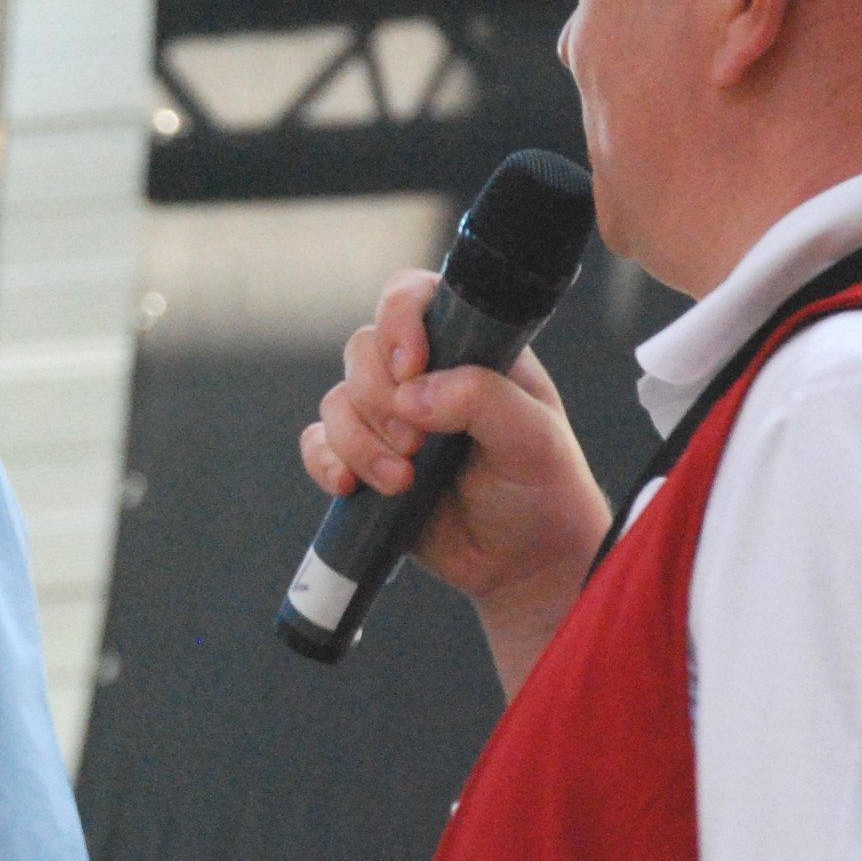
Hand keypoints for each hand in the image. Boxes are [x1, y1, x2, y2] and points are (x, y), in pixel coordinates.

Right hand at [299, 267, 615, 686]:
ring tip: (403, 482)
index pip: (413, 297)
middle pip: (363, 349)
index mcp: (468, 348)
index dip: (399, 321)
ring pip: (338, 400)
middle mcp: (424, 375)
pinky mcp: (364, 462)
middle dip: (380, 399)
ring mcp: (389, 419)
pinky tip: (351, 486)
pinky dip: (327, 462)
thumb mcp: (533, 437)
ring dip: (360, 442)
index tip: (411, 368)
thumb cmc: (542, 491)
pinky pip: (319, 443)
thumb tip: (412, 394)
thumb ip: (482, 399)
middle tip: (418, 445)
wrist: (525, 564)